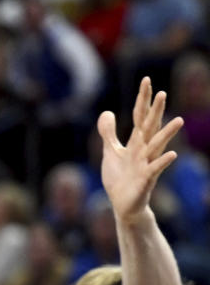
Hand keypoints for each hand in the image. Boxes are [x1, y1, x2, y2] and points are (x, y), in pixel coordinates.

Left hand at [97, 77, 183, 223]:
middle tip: (162, 93)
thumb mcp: (110, 152)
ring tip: (179, 120)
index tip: (147, 80)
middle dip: (155, 111)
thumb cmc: (119, 178)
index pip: (140, 116)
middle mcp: (143, 150)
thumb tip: (107, 112)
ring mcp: (146, 164)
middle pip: (150, 127)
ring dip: (167, 134)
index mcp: (135, 142)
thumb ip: (108, 133)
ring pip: (157, 147)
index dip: (143, 100)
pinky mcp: (146, 180)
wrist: (122, 204)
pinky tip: (172, 154)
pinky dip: (163, 162)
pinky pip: (155, 169)